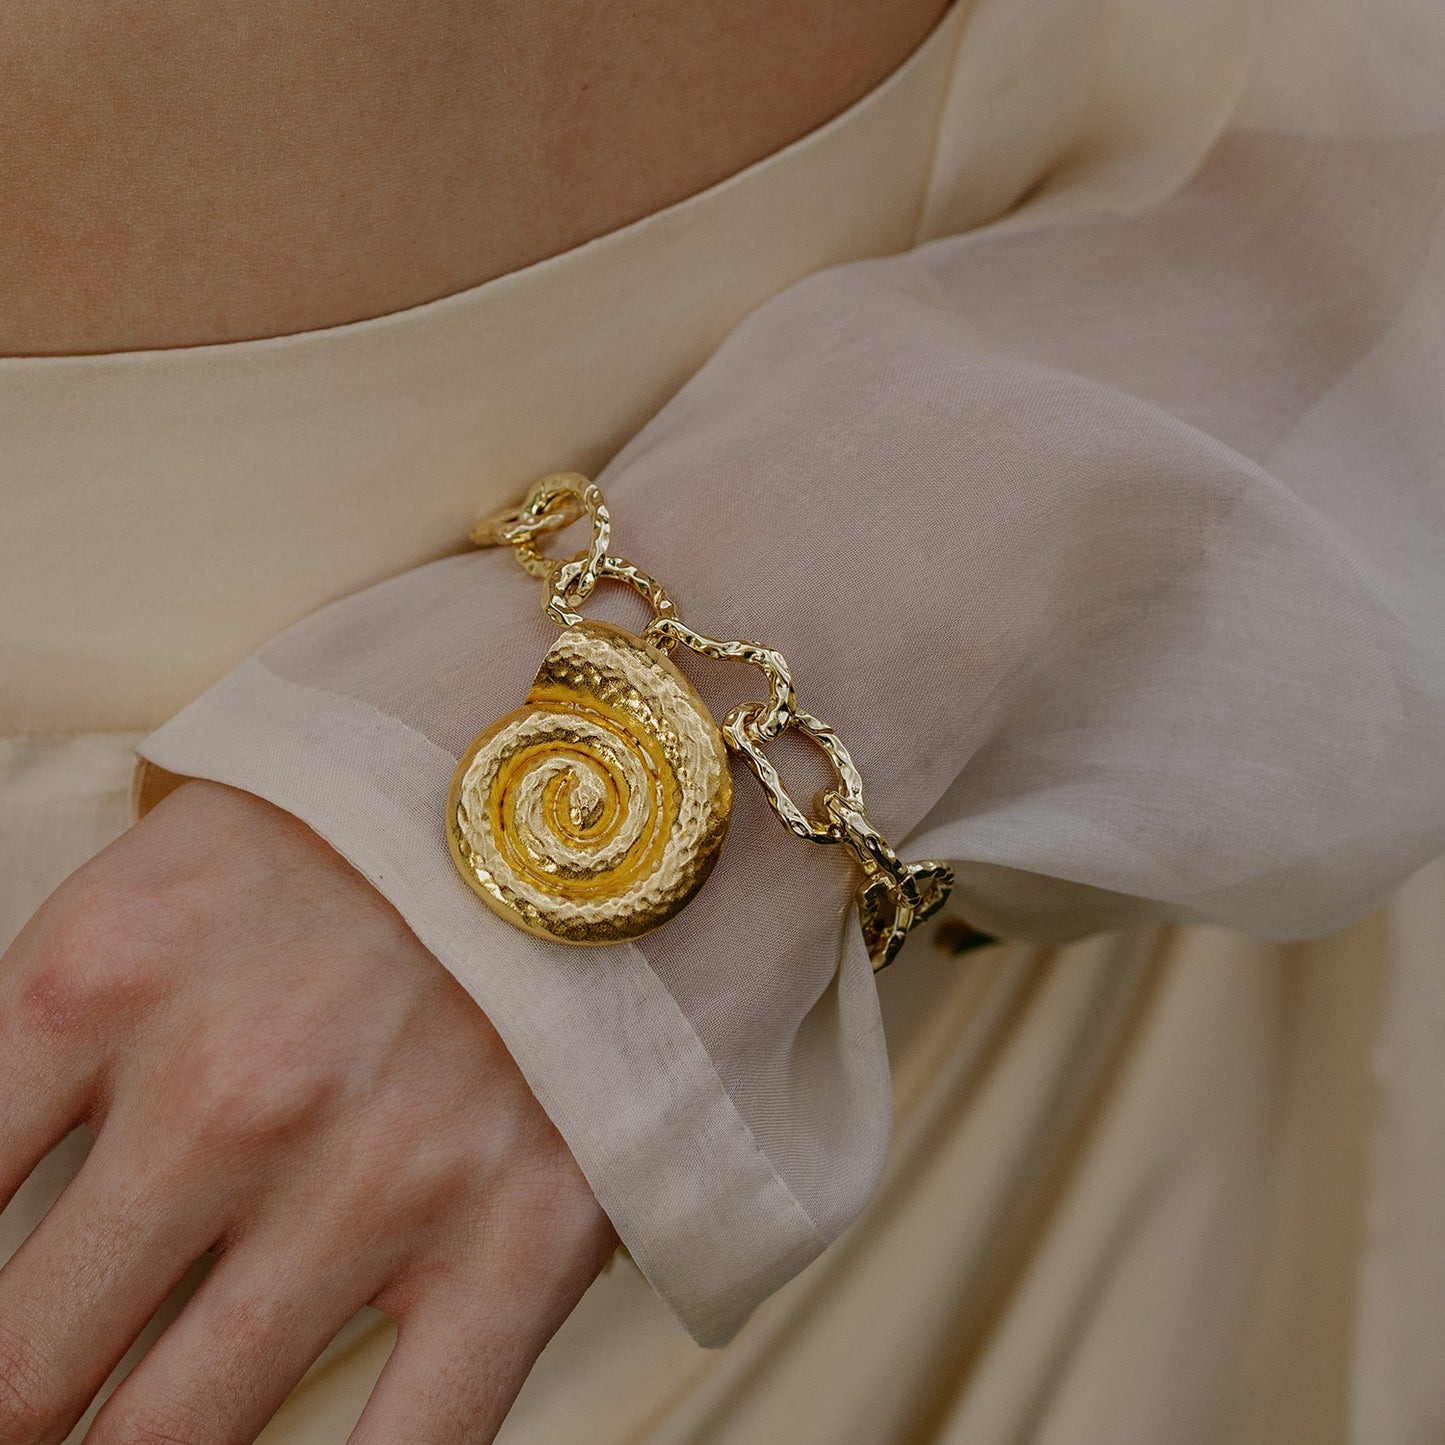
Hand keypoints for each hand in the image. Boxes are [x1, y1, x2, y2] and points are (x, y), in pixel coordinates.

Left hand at [0, 779, 617, 1443]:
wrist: (578, 800)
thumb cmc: (344, 848)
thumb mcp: (145, 895)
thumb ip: (23, 1058)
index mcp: (99, 981)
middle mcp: (228, 1089)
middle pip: (26, 1378)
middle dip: (19, 1412)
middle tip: (49, 1398)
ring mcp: (381, 1174)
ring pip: (179, 1438)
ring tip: (150, 1419)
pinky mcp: (522, 1233)